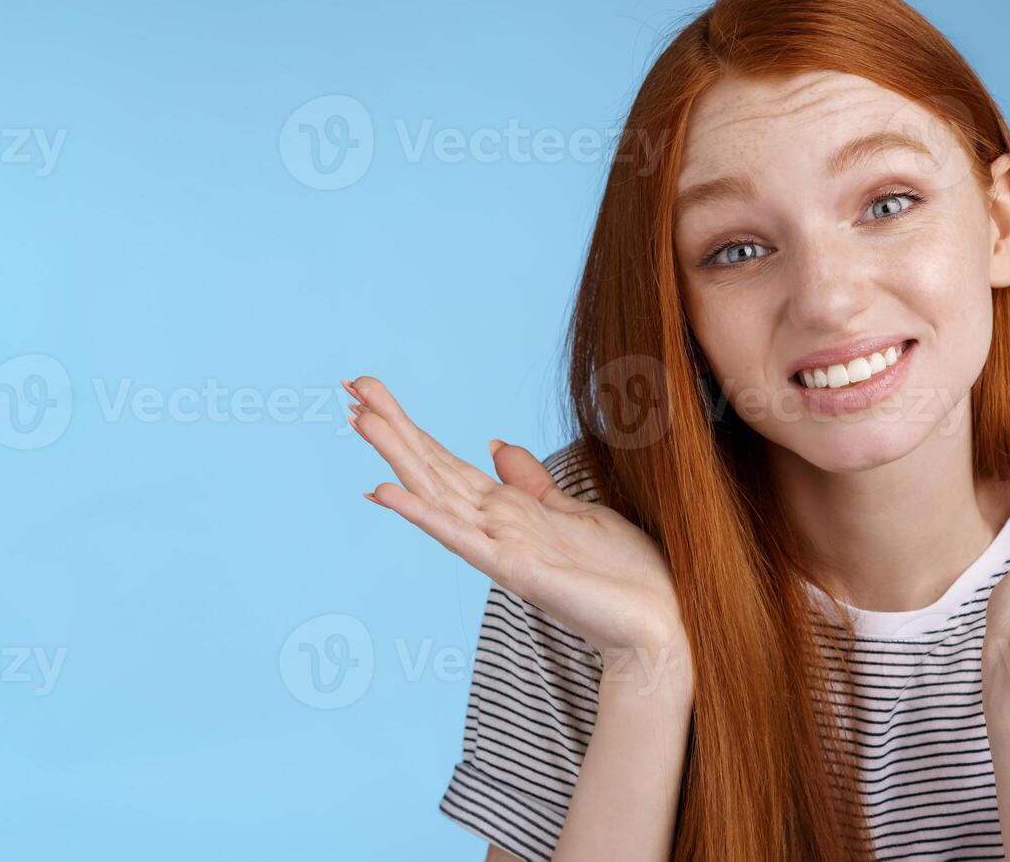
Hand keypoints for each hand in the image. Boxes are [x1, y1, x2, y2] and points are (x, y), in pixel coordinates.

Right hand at [343, 376, 685, 664]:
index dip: (411, 428)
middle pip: (432, 469)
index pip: (447, 462)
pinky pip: (459, 536)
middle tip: (350, 386)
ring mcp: (499, 548)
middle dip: (393, 427)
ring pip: (436, 493)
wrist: (658, 623)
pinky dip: (421, 513)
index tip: (375, 393)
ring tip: (360, 419)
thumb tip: (493, 444)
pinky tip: (385, 491)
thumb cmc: (622, 574)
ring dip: (397, 456)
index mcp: (508, 511)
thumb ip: (529, 482)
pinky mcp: (514, 569)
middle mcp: (494, 527)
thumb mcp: (574, 510)